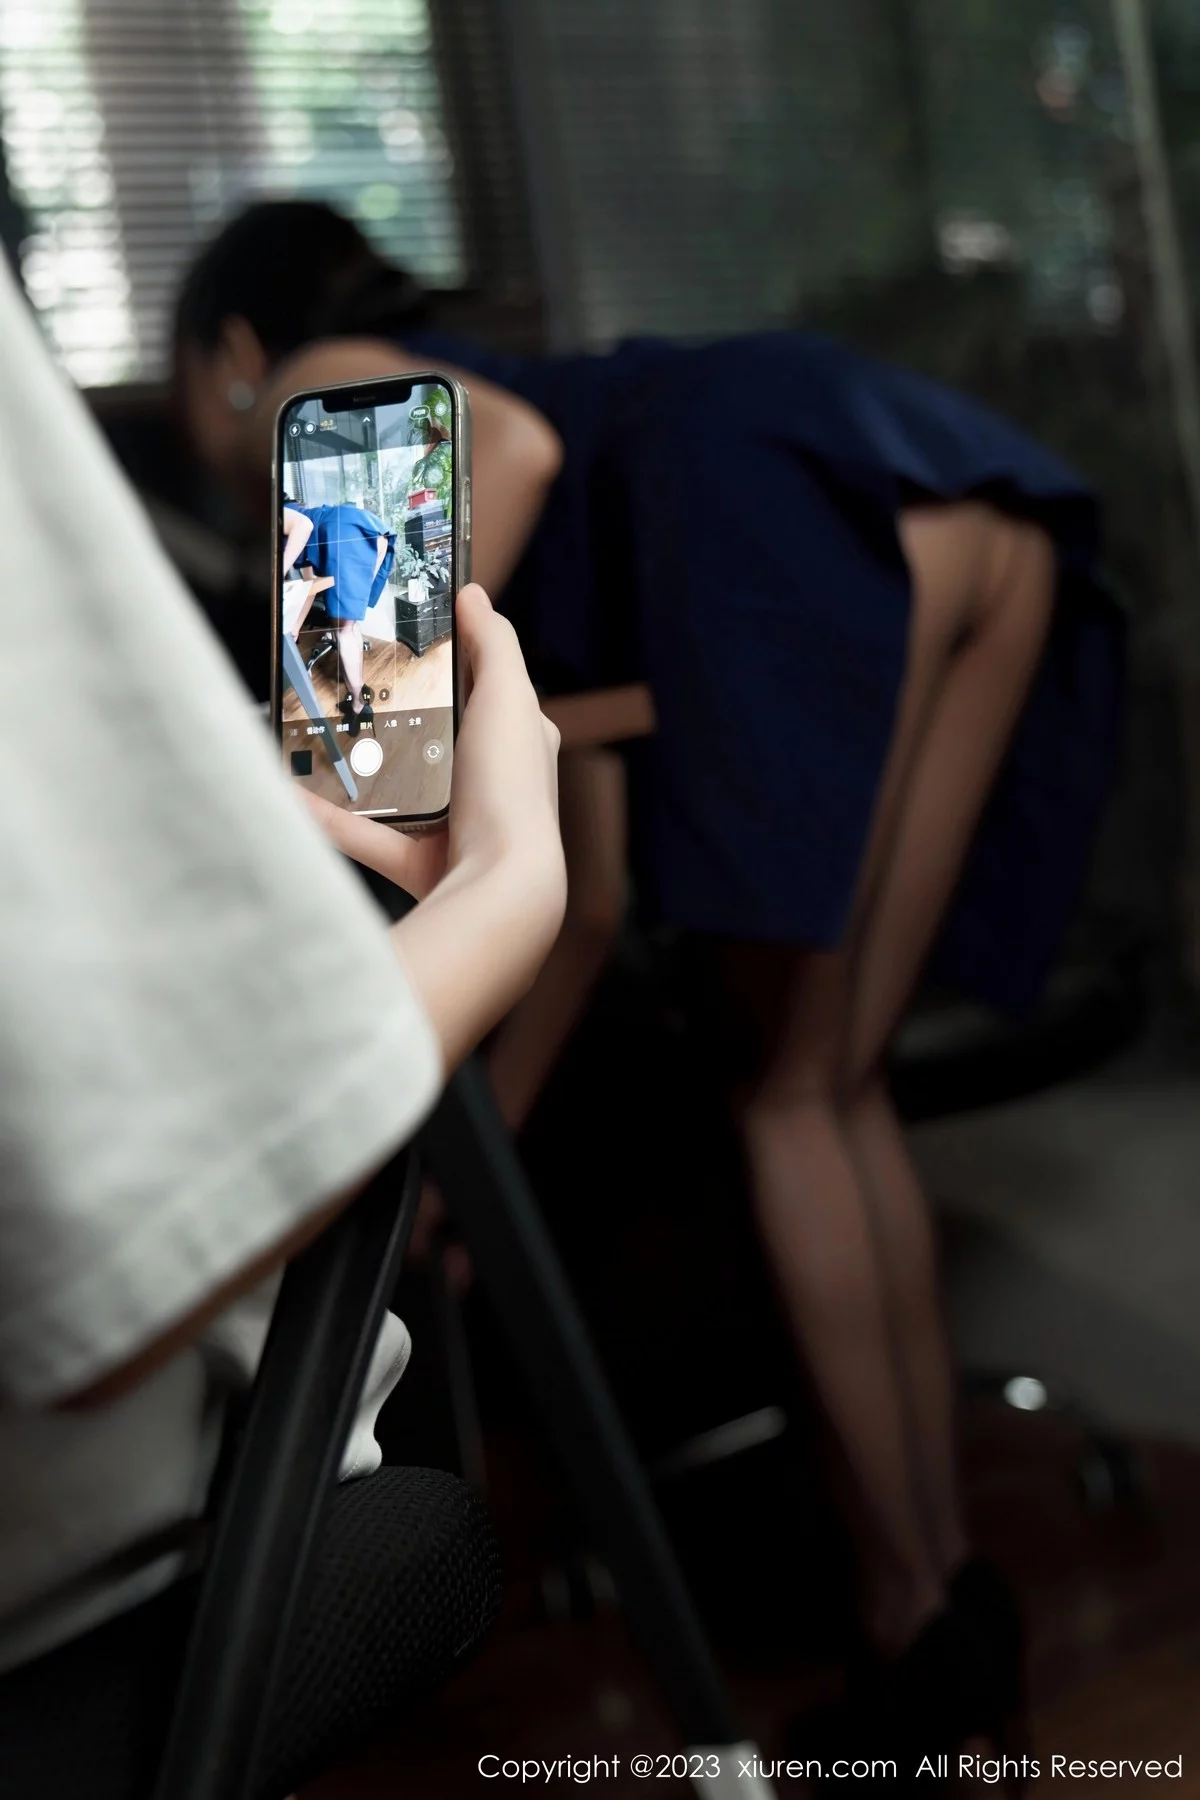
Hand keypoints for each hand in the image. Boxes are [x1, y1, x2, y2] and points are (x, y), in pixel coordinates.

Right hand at [302, 583, 560, 899]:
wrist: (500, 886)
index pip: (484, 688)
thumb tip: (473, 596)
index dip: (448, 661)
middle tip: (339, 679)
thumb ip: (493, 642)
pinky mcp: (420, 860)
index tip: (397, 636)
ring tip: (306, 733)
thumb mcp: (509, 697)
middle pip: (431, 733)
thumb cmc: (511, 788)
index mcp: (517, 741)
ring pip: (393, 783)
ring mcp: (455, 823)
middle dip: (389, 711)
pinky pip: (365, 833)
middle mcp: (489, 781)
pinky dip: (327, 818)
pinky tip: (287, 792)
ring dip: (351, 763)